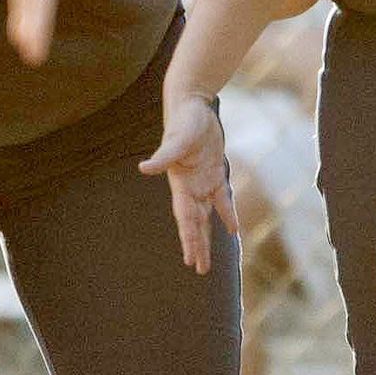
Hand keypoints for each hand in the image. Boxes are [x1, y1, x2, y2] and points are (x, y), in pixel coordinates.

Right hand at [141, 91, 237, 273]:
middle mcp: (191, 187)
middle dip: (197, 246)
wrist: (191, 104)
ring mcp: (202, 181)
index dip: (188, 239)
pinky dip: (226, 213)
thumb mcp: (177, 140)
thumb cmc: (184, 120)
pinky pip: (222, 198)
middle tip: (199, 270)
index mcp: (181, 184)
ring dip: (207, 237)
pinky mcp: (213, 172)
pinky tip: (232, 229)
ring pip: (206, 216)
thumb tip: (143, 168)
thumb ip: (163, 157)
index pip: (186, 218)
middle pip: (195, 224)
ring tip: (206, 259)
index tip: (190, 260)